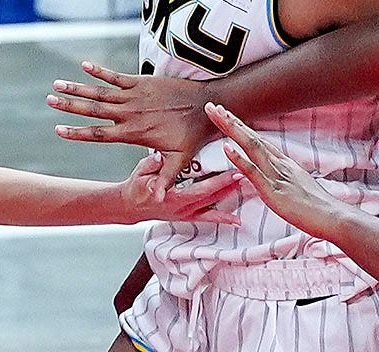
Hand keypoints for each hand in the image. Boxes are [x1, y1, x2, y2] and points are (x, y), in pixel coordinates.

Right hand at [49, 61, 213, 199]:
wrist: (207, 105)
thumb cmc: (193, 135)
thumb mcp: (179, 161)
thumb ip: (165, 179)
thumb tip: (157, 201)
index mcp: (134, 133)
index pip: (100, 134)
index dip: (78, 132)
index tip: (58, 130)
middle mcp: (131, 113)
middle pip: (94, 110)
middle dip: (70, 106)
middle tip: (49, 100)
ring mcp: (135, 96)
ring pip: (101, 92)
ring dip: (79, 87)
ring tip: (57, 83)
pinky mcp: (142, 82)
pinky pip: (117, 76)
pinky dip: (100, 71)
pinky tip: (84, 65)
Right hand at [119, 152, 239, 224]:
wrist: (129, 206)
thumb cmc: (135, 187)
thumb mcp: (139, 172)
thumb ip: (151, 165)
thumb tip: (159, 157)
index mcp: (173, 198)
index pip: (201, 190)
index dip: (219, 182)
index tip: (234, 171)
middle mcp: (181, 209)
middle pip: (212, 198)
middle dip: (231, 187)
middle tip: (249, 175)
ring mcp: (185, 214)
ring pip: (212, 207)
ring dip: (231, 198)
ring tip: (249, 189)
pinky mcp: (186, 216)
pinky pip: (207, 218)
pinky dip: (222, 219)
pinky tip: (237, 221)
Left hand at [205, 102, 340, 238]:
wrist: (333, 217)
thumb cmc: (317, 208)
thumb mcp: (298, 189)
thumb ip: (285, 180)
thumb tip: (274, 178)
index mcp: (284, 163)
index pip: (258, 140)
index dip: (240, 127)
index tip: (225, 115)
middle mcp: (279, 164)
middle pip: (251, 137)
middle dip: (230, 121)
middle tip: (212, 106)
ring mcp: (276, 175)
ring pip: (251, 147)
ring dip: (232, 130)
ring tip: (217, 115)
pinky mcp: (273, 190)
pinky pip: (253, 172)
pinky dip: (239, 158)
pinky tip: (226, 148)